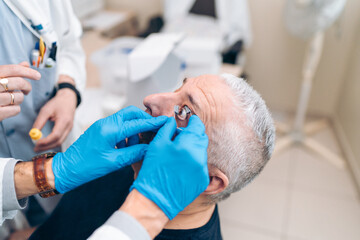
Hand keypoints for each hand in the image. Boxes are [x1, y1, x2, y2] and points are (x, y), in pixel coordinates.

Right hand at [0, 62, 40, 120]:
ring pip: (19, 97)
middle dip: (27, 86)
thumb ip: (10, 72)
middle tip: (27, 90)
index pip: (13, 69)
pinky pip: (16, 109)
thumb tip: (26, 64)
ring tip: (12, 99)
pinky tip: (8, 107)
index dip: (28, 71)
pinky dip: (15, 109)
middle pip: (19, 82)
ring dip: (19, 98)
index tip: (38, 76)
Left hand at [32, 75, 76, 151]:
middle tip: (35, 149)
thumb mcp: (46, 110)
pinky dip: (52, 143)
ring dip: (49, 146)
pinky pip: (61, 139)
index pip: (56, 135)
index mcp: (64, 120)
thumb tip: (32, 134)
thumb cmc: (57, 103)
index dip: (46, 141)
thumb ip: (39, 122)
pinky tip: (45, 143)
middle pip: (59, 141)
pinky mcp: (68, 130)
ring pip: (60, 142)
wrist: (68, 100)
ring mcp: (70, 129)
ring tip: (38, 147)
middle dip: (46, 147)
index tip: (36, 144)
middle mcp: (69, 127)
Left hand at [52, 106, 167, 192]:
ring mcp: (102, 124)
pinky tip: (126, 147)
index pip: (138, 123)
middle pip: (131, 113)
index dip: (154, 123)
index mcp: (110, 130)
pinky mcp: (100, 129)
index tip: (166, 122)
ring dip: (134, 128)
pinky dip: (126, 132)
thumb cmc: (86, 167)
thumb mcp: (114, 162)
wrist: (66, 169)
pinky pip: (118, 125)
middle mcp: (107, 123)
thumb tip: (150, 149)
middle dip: (144, 120)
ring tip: (135, 146)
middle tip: (153, 131)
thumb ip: (134, 153)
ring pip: (125, 119)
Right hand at [131, 116, 208, 219]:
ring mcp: (202, 170)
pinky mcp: (203, 181)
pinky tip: (180, 168)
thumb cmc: (153, 172)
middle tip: (180, 138)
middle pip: (201, 138)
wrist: (155, 200)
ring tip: (178, 155)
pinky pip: (201, 165)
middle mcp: (199, 157)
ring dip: (193, 149)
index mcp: (188, 146)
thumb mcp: (157, 144)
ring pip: (201, 152)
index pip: (197, 126)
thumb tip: (173, 121)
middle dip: (192, 135)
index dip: (193, 121)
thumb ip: (168, 128)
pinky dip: (193, 163)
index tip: (189, 121)